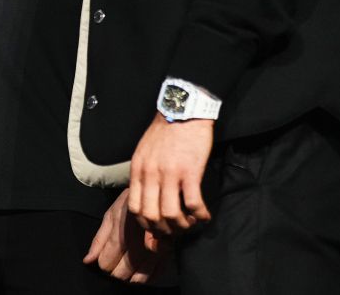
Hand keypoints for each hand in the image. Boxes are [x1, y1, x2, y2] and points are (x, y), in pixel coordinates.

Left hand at [84, 188, 169, 282]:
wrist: (163, 190)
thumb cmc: (133, 201)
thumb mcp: (112, 213)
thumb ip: (99, 239)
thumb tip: (88, 261)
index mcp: (121, 234)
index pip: (106, 264)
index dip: (104, 262)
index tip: (107, 255)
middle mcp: (138, 246)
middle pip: (120, 275)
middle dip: (116, 269)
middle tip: (119, 258)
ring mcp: (155, 252)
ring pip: (137, 279)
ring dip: (131, 274)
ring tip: (131, 261)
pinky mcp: (170, 253)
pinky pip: (155, 275)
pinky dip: (147, 275)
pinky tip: (144, 265)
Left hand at [129, 114, 213, 235]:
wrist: (183, 110)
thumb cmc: (166, 130)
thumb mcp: (144, 151)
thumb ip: (144, 172)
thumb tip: (147, 196)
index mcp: (138, 169)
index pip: (135, 208)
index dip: (146, 224)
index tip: (158, 227)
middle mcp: (151, 174)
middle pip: (151, 216)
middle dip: (164, 230)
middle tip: (175, 230)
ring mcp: (170, 174)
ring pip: (171, 214)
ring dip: (183, 226)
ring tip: (191, 223)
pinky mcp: (190, 172)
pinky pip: (193, 203)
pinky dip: (200, 215)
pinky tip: (204, 216)